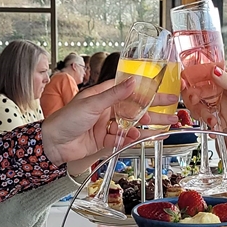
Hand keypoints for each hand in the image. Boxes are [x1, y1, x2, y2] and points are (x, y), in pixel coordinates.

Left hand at [40, 79, 176, 167]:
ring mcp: (107, 125)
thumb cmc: (66, 119)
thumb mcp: (92, 104)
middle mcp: (107, 109)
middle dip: (155, 110)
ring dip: (148, 126)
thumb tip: (134, 82)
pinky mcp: (105, 140)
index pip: (130, 91)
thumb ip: (115, 95)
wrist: (53, 144)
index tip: (164, 92)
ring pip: (132, 124)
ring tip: (165, 127)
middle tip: (174, 111)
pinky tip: (144, 137)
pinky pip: (123, 138)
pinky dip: (134, 138)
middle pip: (136, 108)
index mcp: (103, 95)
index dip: (148, 92)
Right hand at [184, 66, 226, 151]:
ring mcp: (222, 106)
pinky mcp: (222, 120)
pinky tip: (215, 129)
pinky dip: (210, 126)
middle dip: (194, 98)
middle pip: (199, 91)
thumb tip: (214, 70)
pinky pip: (209, 121)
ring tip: (212, 122)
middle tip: (196, 103)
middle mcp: (222, 91)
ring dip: (203, 114)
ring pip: (202, 107)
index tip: (186, 83)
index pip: (206, 74)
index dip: (194, 78)